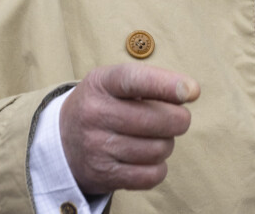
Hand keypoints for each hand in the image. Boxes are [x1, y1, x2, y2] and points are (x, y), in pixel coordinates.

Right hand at [59, 63, 199, 194]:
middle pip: (155, 120)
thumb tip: (190, 91)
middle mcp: (96, 113)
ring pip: (157, 149)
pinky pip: (150, 175)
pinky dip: (159, 167)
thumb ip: (149, 81)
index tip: (192, 90)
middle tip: (179, 117)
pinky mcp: (103, 174)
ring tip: (156, 136)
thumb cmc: (102, 103)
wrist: (62, 140)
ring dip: (167, 143)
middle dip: (179, 119)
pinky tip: (150, 156)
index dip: (166, 85)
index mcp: (101, 83)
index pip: (135, 80)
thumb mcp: (113, 81)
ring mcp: (97, 146)